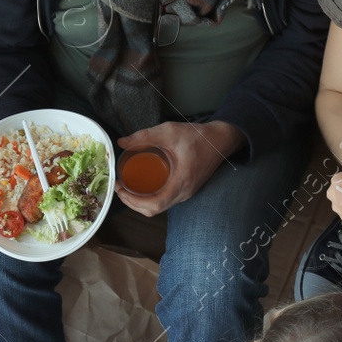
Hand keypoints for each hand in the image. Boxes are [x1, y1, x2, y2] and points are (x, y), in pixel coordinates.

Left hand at [115, 121, 242, 216]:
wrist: (221, 140)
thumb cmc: (199, 137)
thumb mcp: (169, 131)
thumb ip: (145, 136)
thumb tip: (122, 142)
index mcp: (181, 182)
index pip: (155, 204)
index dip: (134, 201)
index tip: (121, 189)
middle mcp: (184, 192)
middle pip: (154, 209)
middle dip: (133, 203)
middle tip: (120, 188)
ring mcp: (186, 193)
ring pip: (159, 207)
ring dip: (141, 202)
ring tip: (127, 187)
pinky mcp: (186, 189)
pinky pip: (165, 200)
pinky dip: (150, 198)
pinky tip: (142, 186)